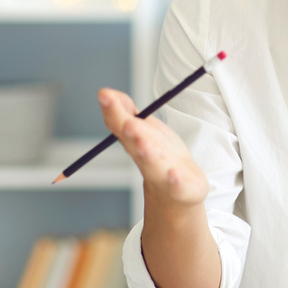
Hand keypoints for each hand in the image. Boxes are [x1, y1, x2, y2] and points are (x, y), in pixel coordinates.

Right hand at [97, 88, 207, 209]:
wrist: (178, 195)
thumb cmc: (161, 158)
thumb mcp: (144, 131)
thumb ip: (126, 113)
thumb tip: (105, 92)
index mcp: (136, 142)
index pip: (121, 126)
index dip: (113, 111)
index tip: (104, 95)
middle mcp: (147, 159)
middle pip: (137, 146)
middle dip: (132, 134)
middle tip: (127, 123)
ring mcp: (164, 175)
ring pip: (154, 165)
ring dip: (148, 154)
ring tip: (143, 143)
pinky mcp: (183, 189)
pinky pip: (178, 185)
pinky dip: (175, 181)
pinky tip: (174, 174)